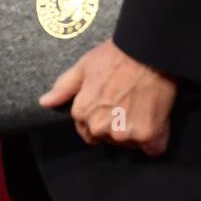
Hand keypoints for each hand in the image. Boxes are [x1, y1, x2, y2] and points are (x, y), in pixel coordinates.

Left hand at [39, 38, 176, 155]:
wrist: (148, 52)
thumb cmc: (116, 56)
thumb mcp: (83, 67)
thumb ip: (64, 88)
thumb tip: (45, 102)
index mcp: (83, 113)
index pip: (88, 133)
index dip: (100, 119)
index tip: (112, 105)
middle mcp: (101, 127)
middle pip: (109, 140)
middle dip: (117, 127)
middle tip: (128, 103)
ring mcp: (125, 133)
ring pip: (130, 144)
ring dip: (136, 132)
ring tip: (142, 106)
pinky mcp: (148, 135)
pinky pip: (153, 148)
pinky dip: (156, 140)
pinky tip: (156, 120)